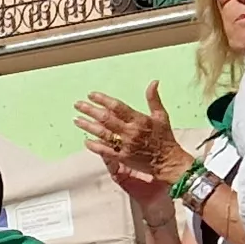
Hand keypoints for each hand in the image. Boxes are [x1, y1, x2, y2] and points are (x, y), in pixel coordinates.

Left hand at [76, 85, 187, 199]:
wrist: (168, 161)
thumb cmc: (165, 138)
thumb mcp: (161, 116)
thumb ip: (154, 99)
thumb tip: (154, 82)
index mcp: (139, 119)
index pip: (117, 107)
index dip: (103, 100)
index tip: (91, 95)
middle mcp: (130, 132)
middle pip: (106, 119)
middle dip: (90, 111)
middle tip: (78, 105)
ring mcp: (125, 145)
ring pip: (102, 134)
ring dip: (88, 126)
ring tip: (77, 120)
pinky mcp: (123, 158)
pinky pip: (105, 151)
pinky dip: (94, 145)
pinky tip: (86, 140)